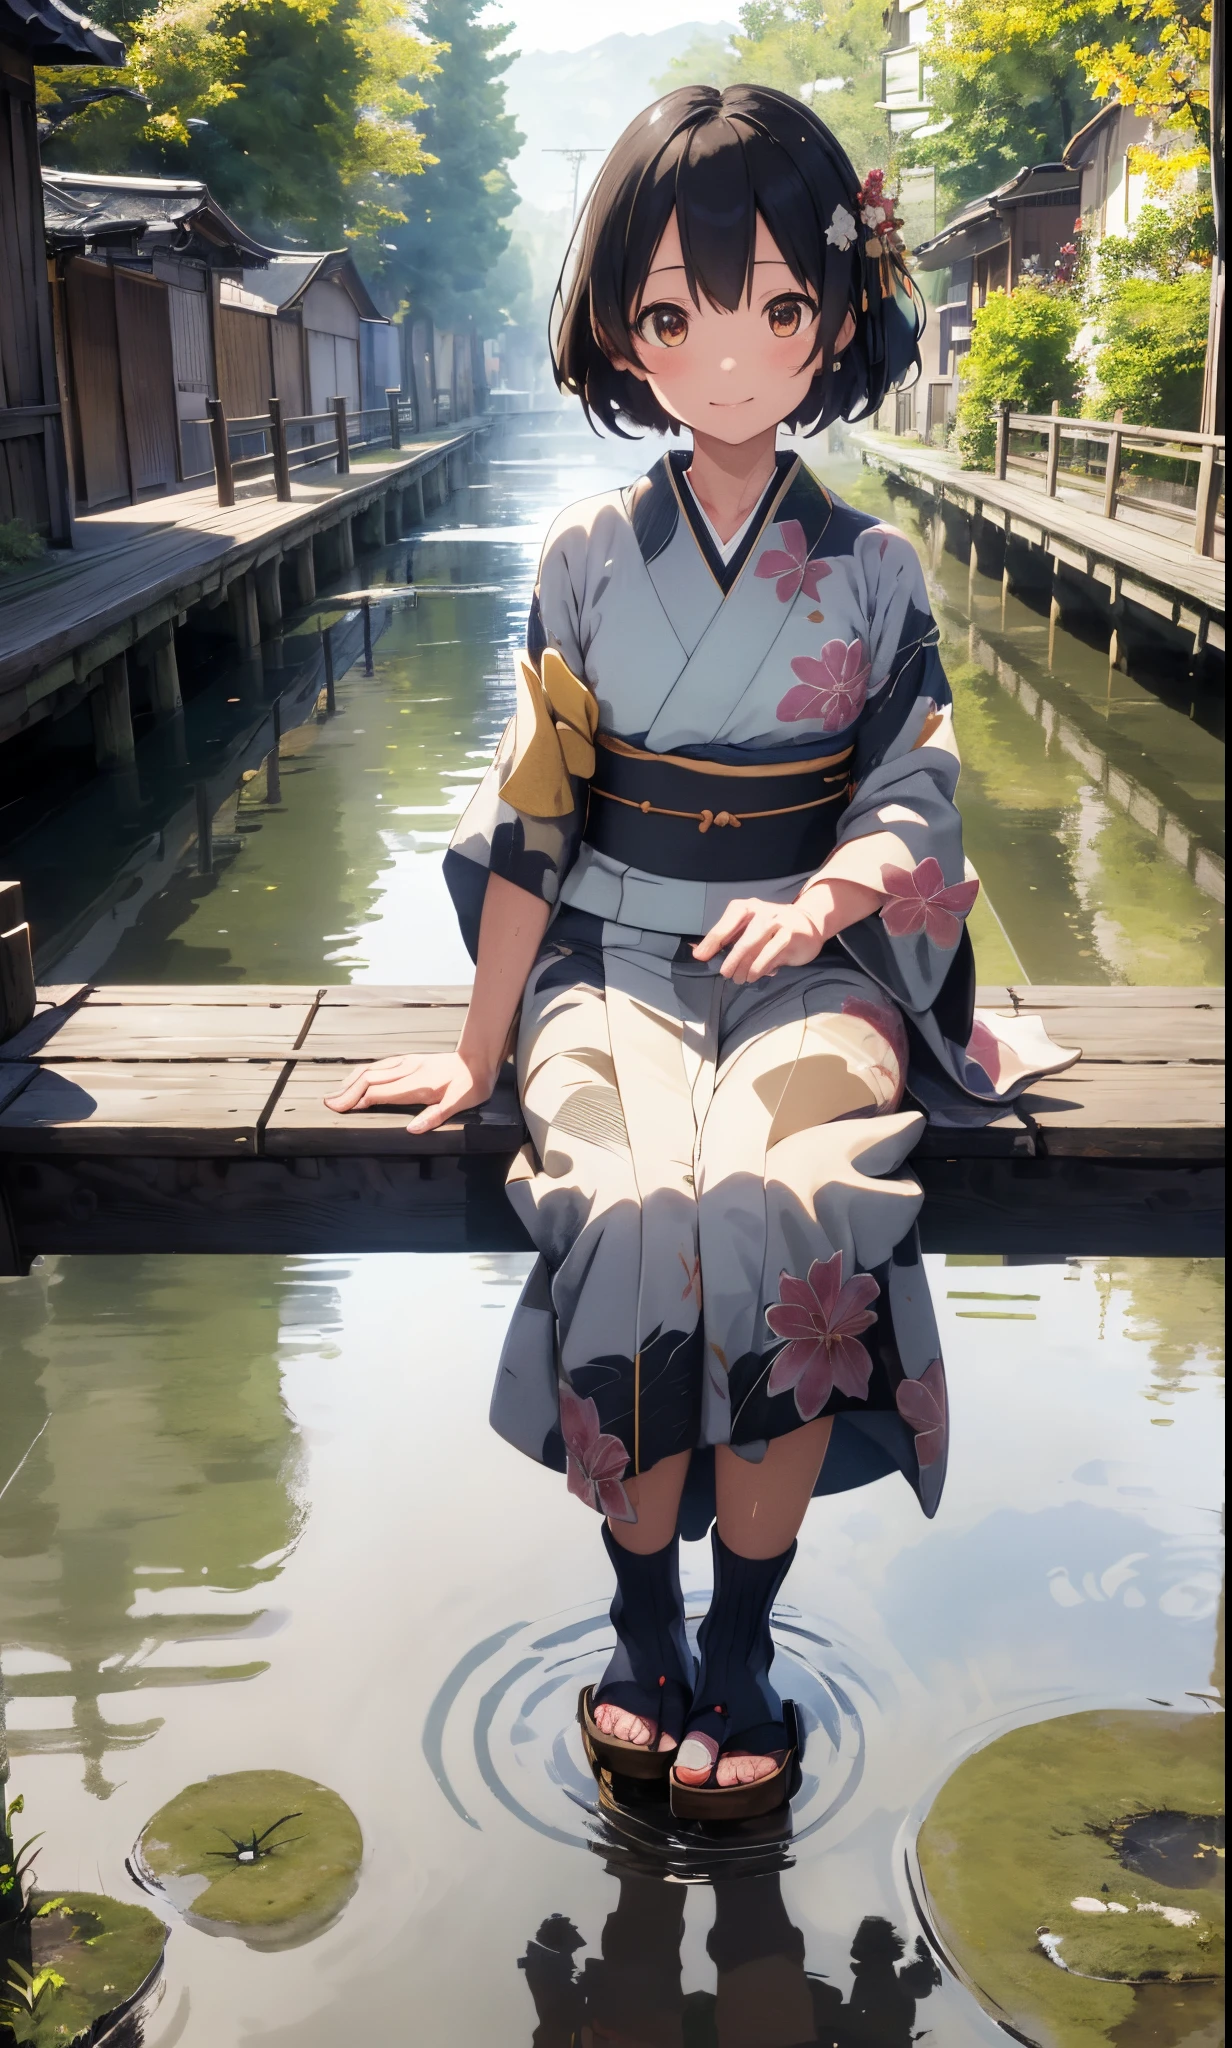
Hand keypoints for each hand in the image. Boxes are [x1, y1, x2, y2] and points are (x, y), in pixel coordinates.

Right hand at [323, 1051, 497, 1133]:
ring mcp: (406, 1062)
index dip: (358, 1100)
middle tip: (328, 1104)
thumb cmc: (471, 1085)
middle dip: (347, 1092)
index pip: (379, 1091)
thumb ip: (435, 1116)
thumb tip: (411, 1130)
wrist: (479, 1059)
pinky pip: (379, 1065)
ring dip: (351, 1081)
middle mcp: (407, 1070)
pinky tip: (355, 1080)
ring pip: (371, 1069)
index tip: (341, 1109)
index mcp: (417, 1083)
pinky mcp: (408, 1060)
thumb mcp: (459, 1104)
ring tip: (335, 1094)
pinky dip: (362, 1073)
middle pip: (369, 1079)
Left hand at [692, 897, 824, 984]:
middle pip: (742, 941)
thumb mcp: (749, 927)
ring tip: (741, 978)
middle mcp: (762, 912)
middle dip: (731, 961)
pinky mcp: (791, 936)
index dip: (712, 941)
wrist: (809, 923)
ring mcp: (778, 923)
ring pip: (756, 950)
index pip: (726, 924)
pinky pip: (771, 956)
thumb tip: (699, 952)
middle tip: (726, 974)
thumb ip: (728, 938)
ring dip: (745, 969)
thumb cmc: (771, 927)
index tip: (700, 956)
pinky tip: (756, 975)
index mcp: (747, 907)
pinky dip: (760, 969)